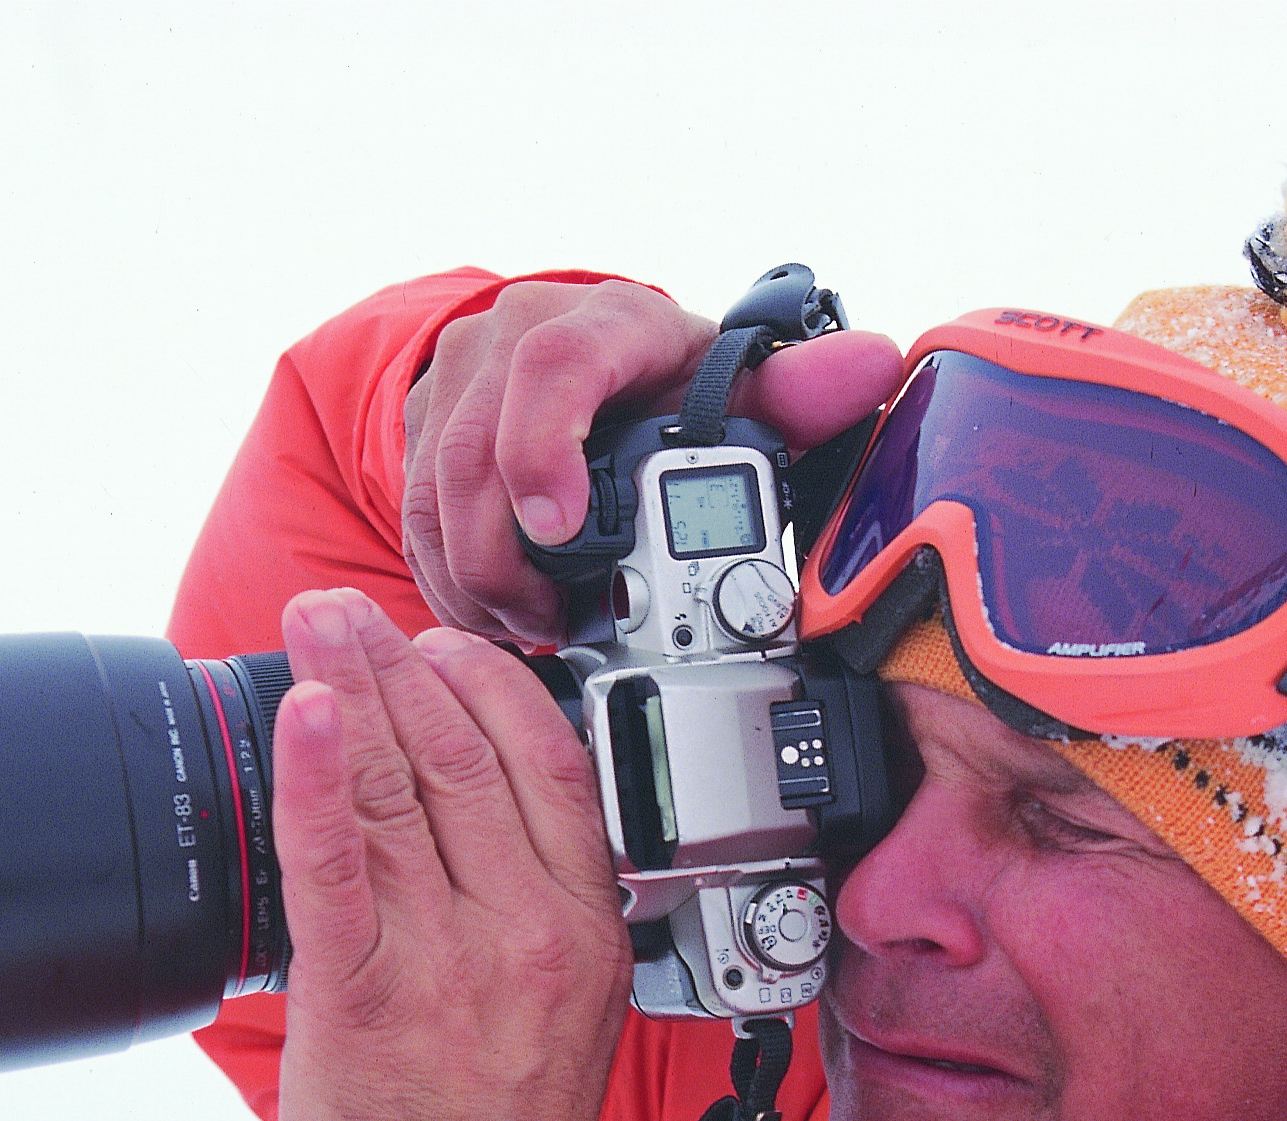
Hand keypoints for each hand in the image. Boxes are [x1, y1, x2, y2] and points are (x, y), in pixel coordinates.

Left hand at [270, 586, 631, 1120]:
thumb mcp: (574, 999)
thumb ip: (542, 900)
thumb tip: (484, 805)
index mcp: (585, 921)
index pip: (549, 764)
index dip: (490, 689)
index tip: (442, 651)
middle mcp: (524, 926)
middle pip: (463, 758)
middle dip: (400, 666)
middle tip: (353, 614)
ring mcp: (444, 952)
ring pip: (395, 789)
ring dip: (344, 690)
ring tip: (312, 629)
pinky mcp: (361, 984)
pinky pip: (334, 862)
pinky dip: (313, 779)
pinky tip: (297, 715)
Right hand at [401, 278, 904, 643]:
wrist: (584, 363)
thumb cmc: (668, 385)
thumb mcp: (734, 387)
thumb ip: (798, 392)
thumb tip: (873, 364)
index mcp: (602, 325)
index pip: (553, 367)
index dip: (545, 449)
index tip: (560, 528)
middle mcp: (511, 339)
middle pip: (473, 453)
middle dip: (507, 558)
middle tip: (551, 623)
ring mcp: (456, 382)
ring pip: (432, 494)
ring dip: (477, 579)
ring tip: (528, 628)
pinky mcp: (420, 427)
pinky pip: (413, 515)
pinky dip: (450, 577)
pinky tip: (491, 612)